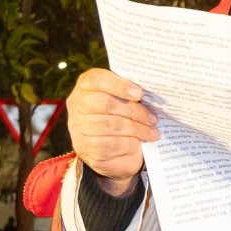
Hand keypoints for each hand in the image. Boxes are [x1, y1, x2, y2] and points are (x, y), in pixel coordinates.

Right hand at [65, 68, 156, 194]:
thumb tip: (148, 95)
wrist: (105, 149)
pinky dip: (130, 145)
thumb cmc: (116, 116)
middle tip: (153, 119)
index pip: (96, 79)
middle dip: (135, 112)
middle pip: (107, 104)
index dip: (119, 85)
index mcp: (84, 86)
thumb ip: (128, 93)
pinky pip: (113, 146)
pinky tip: (140, 145)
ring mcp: (78, 129)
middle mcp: (76, 106)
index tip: (140, 93)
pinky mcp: (86, 150)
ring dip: (137, 130)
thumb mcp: (120, 99)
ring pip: (112, 126)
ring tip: (152, 133)